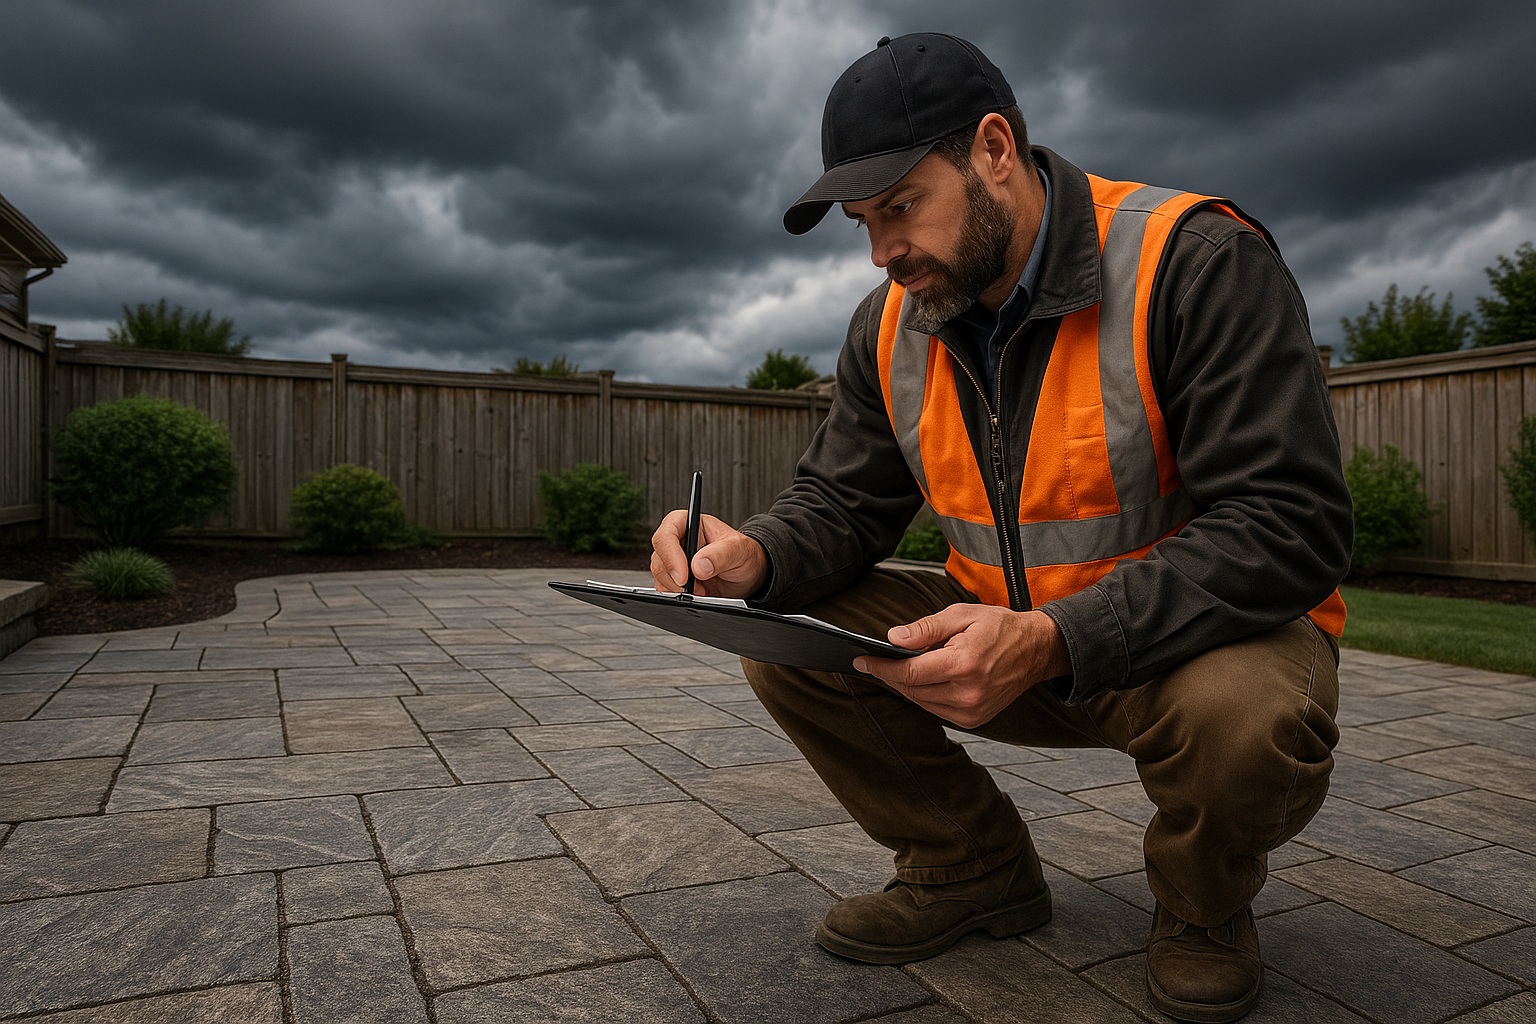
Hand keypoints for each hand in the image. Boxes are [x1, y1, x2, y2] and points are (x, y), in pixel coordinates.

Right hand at [650, 510, 767, 598]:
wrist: (748, 574)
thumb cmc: (743, 554)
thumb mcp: (739, 550)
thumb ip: (720, 555)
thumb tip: (699, 565)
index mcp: (690, 524)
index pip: (668, 533)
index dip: (671, 555)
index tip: (684, 576)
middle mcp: (679, 540)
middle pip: (659, 556)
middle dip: (674, 577)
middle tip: (694, 589)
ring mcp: (674, 560)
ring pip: (659, 574)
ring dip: (676, 588)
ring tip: (701, 591)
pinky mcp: (675, 578)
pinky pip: (664, 588)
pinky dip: (676, 596)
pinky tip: (696, 595)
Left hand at [854, 605, 1071, 728]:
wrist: (1037, 650)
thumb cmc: (1000, 627)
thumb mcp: (962, 615)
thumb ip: (926, 628)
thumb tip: (893, 639)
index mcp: (964, 664)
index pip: (909, 673)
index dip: (881, 668)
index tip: (861, 661)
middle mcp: (968, 693)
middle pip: (912, 690)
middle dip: (890, 676)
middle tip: (875, 661)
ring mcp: (973, 710)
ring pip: (921, 702)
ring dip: (906, 687)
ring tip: (900, 667)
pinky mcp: (975, 719)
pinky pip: (936, 710)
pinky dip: (924, 696)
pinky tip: (924, 679)